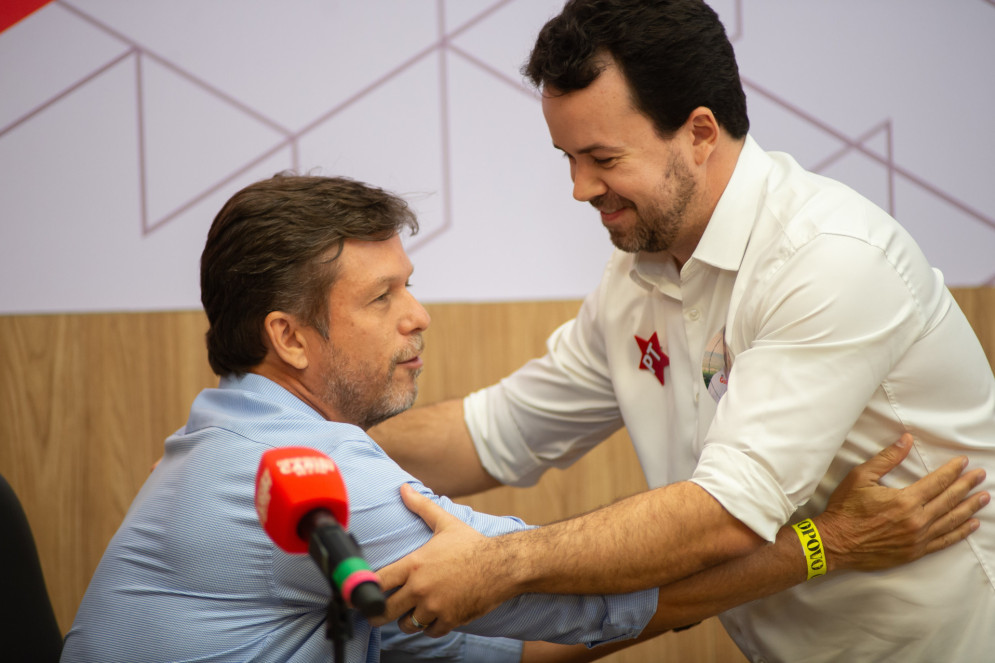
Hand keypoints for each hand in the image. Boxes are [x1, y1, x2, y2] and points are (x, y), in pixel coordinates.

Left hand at [372, 483, 514, 636]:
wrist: (502, 565)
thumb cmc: (473, 544)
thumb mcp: (445, 523)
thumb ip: (421, 507)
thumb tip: (403, 488)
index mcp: (415, 564)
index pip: (378, 582)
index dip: (366, 589)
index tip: (361, 593)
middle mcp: (420, 587)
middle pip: (385, 611)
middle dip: (378, 613)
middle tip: (377, 613)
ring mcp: (435, 606)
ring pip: (407, 624)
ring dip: (407, 620)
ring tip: (410, 613)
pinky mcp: (450, 619)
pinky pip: (430, 632)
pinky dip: (429, 628)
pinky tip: (432, 618)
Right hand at [816, 434, 988, 571]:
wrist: (834, 542)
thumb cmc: (845, 510)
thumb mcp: (861, 477)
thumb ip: (887, 458)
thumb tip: (905, 440)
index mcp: (905, 500)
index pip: (937, 482)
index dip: (953, 471)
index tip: (964, 463)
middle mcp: (916, 520)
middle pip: (949, 499)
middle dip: (967, 486)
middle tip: (981, 476)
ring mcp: (917, 538)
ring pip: (951, 520)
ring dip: (969, 507)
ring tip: (983, 497)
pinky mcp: (914, 552)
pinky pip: (944, 541)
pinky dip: (960, 533)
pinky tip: (970, 524)